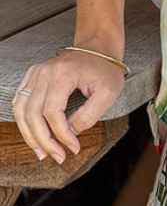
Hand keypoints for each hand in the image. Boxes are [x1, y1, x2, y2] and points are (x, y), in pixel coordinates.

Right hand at [11, 48, 124, 164]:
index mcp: (63, 74)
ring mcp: (36, 72)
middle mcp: (44, 72)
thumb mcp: (108, 93)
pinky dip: (24, 121)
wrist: (99, 48)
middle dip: (44, 140)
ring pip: (21, 110)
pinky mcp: (32, 75)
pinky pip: (20, 101)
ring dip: (29, 134)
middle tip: (57, 157)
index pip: (53, 112)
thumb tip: (69, 134)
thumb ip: (88, 116)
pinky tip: (33, 134)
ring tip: (41, 152)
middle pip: (33, 114)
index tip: (74, 149)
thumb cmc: (105, 70)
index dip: (61, 135)